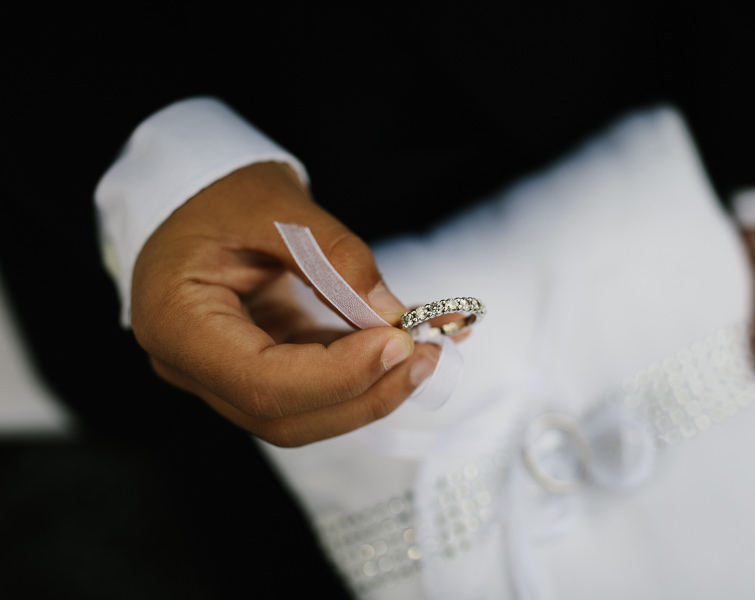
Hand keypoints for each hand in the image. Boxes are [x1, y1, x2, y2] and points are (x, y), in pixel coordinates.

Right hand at [131, 161, 438, 446]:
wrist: (195, 196)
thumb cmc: (219, 193)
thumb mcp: (276, 205)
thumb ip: (333, 256)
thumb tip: (388, 312)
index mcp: (175, 323)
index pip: (261, 382)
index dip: (337, 375)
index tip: (397, 342)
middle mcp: (191, 365)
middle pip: (285, 416)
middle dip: (364, 394)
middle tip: (426, 355)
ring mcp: (222, 374)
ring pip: (304, 414)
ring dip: (372, 390)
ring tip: (428, 349)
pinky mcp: (256, 368)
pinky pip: (314, 388)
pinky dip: (363, 372)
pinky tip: (406, 344)